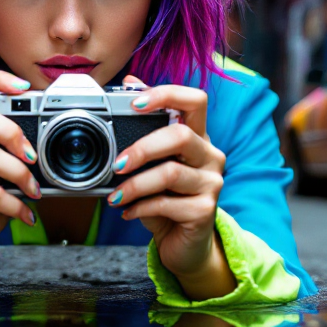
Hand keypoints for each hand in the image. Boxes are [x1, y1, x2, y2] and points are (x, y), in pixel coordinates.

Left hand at [106, 75, 234, 299]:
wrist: (185, 245)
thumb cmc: (166, 199)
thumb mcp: (153, 162)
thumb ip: (143, 126)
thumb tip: (129, 82)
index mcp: (198, 136)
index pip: (195, 100)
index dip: (166, 94)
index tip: (134, 102)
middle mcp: (210, 155)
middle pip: (182, 135)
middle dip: (143, 147)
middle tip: (117, 163)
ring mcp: (212, 183)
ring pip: (171, 173)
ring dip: (136, 184)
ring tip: (115, 195)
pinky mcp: (205, 211)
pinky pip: (167, 204)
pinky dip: (140, 207)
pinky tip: (127, 211)